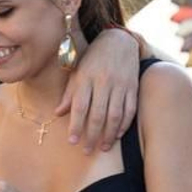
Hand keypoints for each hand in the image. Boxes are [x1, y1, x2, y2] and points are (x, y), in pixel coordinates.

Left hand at [56, 28, 139, 152]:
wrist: (119, 40)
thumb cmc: (93, 59)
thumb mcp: (78, 72)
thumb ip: (70, 93)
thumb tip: (58, 113)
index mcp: (86, 78)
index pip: (80, 106)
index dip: (76, 125)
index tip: (72, 142)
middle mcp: (103, 81)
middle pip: (98, 114)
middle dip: (92, 135)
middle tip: (87, 151)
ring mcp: (120, 84)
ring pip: (116, 114)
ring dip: (110, 134)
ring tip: (104, 147)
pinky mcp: (133, 86)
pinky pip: (130, 109)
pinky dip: (125, 124)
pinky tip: (118, 134)